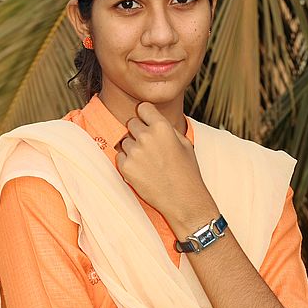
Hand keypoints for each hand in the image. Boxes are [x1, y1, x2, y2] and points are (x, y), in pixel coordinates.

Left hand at [115, 102, 218, 232]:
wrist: (183, 199)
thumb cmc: (187, 171)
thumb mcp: (184, 143)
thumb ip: (167, 128)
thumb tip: (155, 120)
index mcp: (162, 127)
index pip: (143, 108)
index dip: (145, 115)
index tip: (147, 122)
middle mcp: (146, 136)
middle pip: (131, 123)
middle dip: (138, 131)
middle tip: (149, 146)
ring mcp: (134, 152)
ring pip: (125, 141)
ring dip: (133, 148)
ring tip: (148, 162)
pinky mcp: (126, 167)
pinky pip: (121, 157)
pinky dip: (128, 162)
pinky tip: (143, 171)